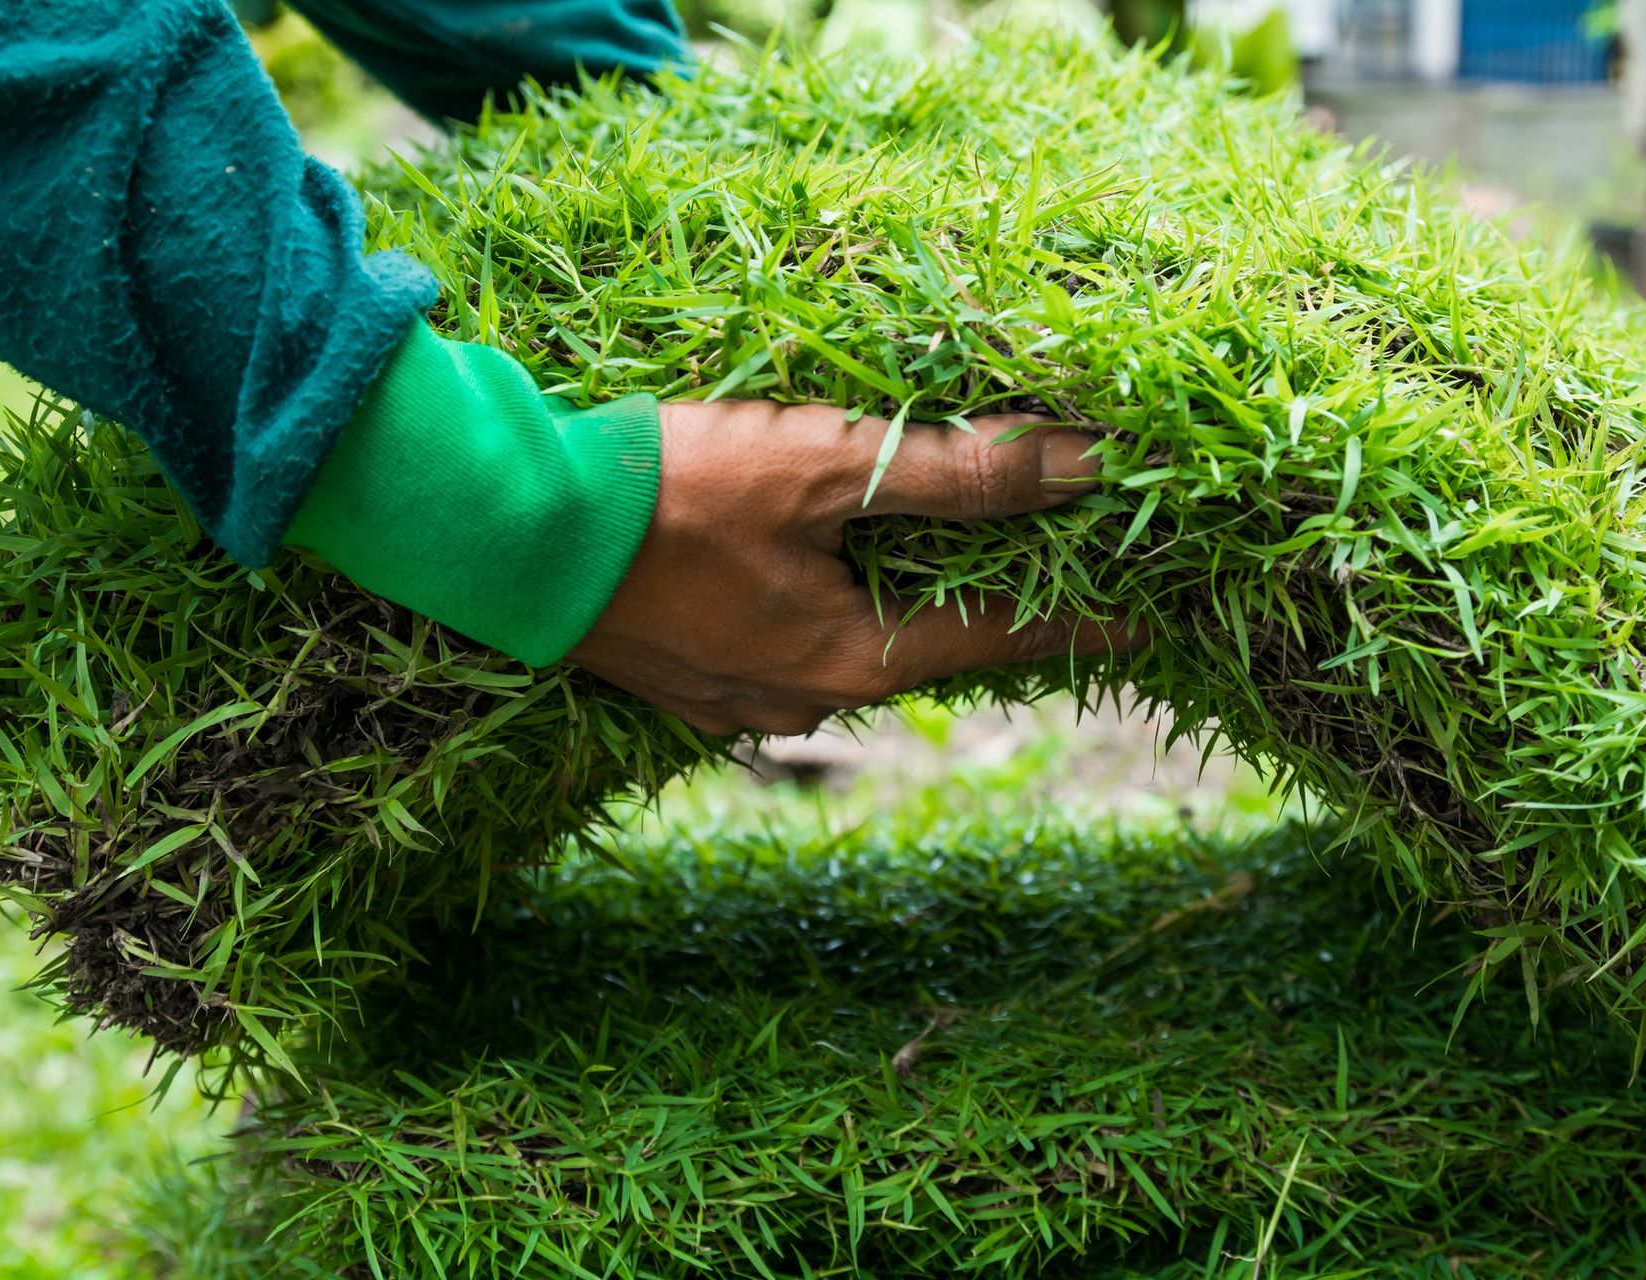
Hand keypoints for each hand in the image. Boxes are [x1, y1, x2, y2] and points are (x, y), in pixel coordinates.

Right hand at [570, 401, 1127, 735]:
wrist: (500, 530)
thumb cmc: (666, 494)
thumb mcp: (822, 468)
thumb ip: (957, 472)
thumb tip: (1087, 465)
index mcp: (852, 663)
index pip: (1003, 640)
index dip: (1081, 621)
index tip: (1146, 619)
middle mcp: (804, 702)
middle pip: (928, 647)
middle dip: (988, 603)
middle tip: (1048, 561)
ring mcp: (740, 702)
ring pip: (855, 648)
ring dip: (899, 601)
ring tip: (936, 553)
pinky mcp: (690, 680)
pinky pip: (792, 648)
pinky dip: (829, 606)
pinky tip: (820, 568)